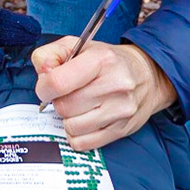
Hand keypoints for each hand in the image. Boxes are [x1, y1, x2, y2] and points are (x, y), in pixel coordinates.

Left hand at [31, 37, 176, 149]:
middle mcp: (115, 85)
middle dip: (59, 102)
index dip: (44, 88)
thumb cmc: (108, 62)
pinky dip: (77, 135)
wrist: (148, 76)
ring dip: (69, 119)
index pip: (58, 82)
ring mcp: (120, 110)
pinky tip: (85, 120)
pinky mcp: (121, 130)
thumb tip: (42, 73)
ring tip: (80, 106)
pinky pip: (82, 143)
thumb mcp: (78, 46)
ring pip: (72, 127)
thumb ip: (50, 55)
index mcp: (102, 60)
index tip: (47, 87)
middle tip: (69, 94)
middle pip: (64, 107)